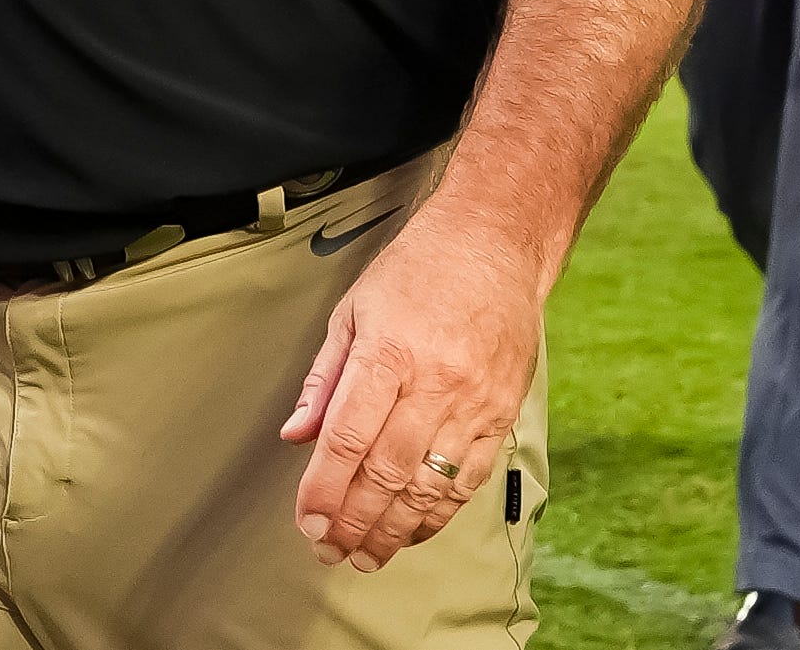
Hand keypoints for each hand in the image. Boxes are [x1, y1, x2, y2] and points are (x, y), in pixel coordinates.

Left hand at [282, 208, 542, 572]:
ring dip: (394, 530)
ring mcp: (474, 402)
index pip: (348, 438)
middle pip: (387, 472)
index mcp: (389, 352)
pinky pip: (468, 480)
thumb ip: (325, 380)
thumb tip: (297, 435)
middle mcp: (435, 382)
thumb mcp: (353, 311)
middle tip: (328, 550)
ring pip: (429, 486)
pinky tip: (413, 531)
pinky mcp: (502, 414)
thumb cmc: (418, 271)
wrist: (494, 244)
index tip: (306, 521)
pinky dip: (438, 514)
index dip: (324, 489)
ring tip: (366, 555)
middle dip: (353, 521)